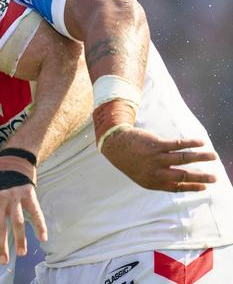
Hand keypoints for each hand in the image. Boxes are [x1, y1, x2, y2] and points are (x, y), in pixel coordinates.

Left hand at [0, 162, 46, 264]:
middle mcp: (1, 200)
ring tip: (21, 253)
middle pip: (1, 225)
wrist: (11, 162)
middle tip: (3, 261)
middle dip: (2, 244)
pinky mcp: (28, 194)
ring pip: (18, 221)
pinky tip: (42, 237)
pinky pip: (35, 212)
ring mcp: (15, 197)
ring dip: (20, 238)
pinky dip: (40, 224)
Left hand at [101, 126, 216, 191]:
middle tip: (214, 178)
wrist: (115, 146)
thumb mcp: (142, 177)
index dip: (192, 188)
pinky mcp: (156, 144)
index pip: (177, 187)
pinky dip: (190, 143)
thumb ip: (159, 180)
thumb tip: (181, 183)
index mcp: (153, 182)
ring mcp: (156, 157)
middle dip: (200, 177)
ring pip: (183, 159)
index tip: (205, 187)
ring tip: (213, 156)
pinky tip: (201, 143)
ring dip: (200, 157)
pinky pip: (177, 144)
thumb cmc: (131, 162)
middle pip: (183, 175)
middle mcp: (156, 172)